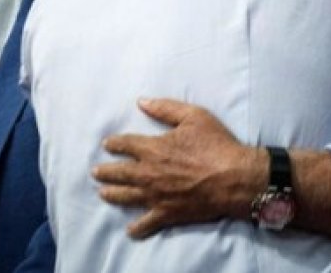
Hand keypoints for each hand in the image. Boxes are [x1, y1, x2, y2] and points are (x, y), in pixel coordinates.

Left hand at [93, 99, 265, 237]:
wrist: (234, 178)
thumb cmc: (216, 144)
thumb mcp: (194, 116)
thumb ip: (166, 108)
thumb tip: (141, 102)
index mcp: (153, 148)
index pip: (125, 144)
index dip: (114, 144)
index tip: (108, 144)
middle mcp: (148, 173)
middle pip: (118, 173)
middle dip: (105, 172)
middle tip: (96, 172)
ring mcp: (155, 195)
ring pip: (125, 197)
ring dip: (111, 194)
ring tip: (104, 193)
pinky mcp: (166, 213)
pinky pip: (145, 223)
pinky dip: (136, 227)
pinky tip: (130, 229)